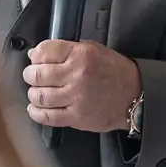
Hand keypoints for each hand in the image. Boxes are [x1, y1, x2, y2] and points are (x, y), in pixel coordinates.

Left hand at [22, 40, 141, 133]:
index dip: (36, 55)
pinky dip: (36, 113)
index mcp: (81, 55)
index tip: (36, 59)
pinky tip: (36, 108)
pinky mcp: (76, 117)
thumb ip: (66, 49)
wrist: (135, 95)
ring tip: (37, 92)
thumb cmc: (115, 72)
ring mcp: (76, 98)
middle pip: (38, 74)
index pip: (45, 51)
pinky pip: (47, 117)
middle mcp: (77, 75)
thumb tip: (36, 53)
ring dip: (33, 94)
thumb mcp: (94, 50)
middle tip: (32, 76)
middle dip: (30, 75)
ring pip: (39, 96)